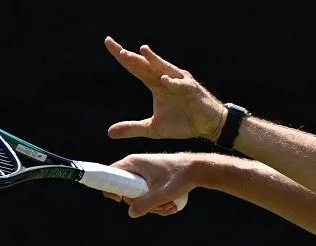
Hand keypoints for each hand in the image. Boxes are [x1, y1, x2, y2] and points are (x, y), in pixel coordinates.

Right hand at [102, 153, 199, 217]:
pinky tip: (171, 205)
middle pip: (126, 191)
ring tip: (169, 205)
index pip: (109, 175)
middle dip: (141, 204)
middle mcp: (136, 167)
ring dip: (153, 206)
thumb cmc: (179, 176)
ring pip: (139, 196)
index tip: (121, 200)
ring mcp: (144, 173)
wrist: (197, 169)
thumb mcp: (161, 193)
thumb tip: (131, 213)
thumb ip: (145, 204)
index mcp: (132, 163)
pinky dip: (158, 203)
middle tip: (157, 206)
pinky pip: (148, 195)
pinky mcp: (152, 180)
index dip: (110, 189)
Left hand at [104, 37, 227, 141]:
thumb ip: (132, 128)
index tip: (108, 42)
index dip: (122, 56)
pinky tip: (163, 80)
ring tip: (141, 51)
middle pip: (144, 64)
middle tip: (113, 44)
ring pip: (163, 68)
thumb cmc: (182, 123)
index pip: (135, 67)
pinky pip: (181, 84)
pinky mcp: (192, 89)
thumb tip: (109, 133)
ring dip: (153, 60)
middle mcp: (165, 78)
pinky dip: (173, 82)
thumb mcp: (153, 128)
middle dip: (130, 55)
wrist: (206, 125)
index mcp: (155, 84)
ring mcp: (179, 81)